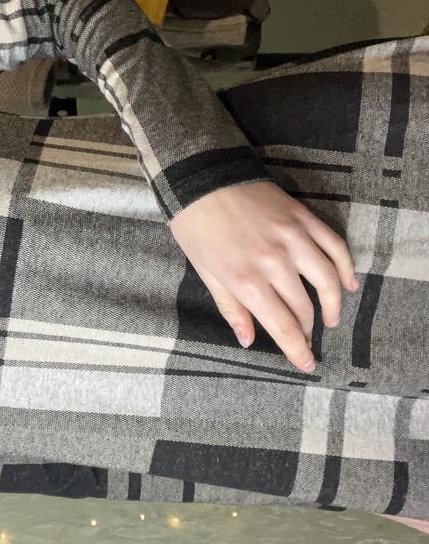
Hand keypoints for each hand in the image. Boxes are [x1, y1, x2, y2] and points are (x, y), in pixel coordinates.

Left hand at [169, 181, 359, 372]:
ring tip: (329, 320)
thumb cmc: (196, 228)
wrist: (201, 178)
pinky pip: (334, 247)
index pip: (282, 326)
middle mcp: (275, 263)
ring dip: (332, 305)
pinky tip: (347, 285)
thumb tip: (248, 340)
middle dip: (307, 330)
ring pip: (327, 281)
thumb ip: (231, 308)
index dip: (297, 350)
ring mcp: (293, 238)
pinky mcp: (304, 218)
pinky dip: (345, 268)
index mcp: (247, 281)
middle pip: (304, 308)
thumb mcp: (206, 273)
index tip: (307, 364)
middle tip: (305, 339)